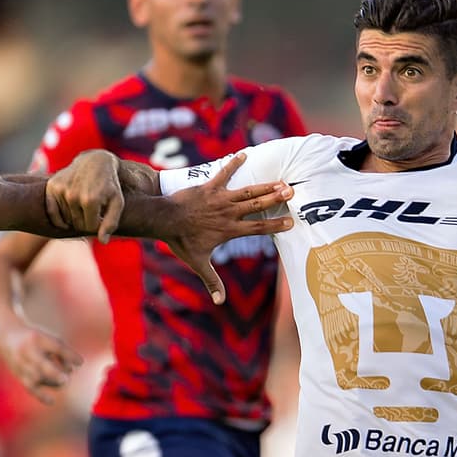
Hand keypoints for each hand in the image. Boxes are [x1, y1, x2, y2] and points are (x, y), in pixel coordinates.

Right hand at [0, 325, 83, 404]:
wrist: (7, 335)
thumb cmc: (36, 337)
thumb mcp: (49, 338)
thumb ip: (62, 352)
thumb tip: (71, 371)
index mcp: (38, 338)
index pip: (57, 347)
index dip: (70, 356)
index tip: (81, 363)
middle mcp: (28, 351)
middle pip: (41, 364)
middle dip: (54, 373)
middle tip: (65, 378)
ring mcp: (21, 363)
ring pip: (37, 378)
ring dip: (53, 382)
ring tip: (63, 380)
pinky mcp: (18, 374)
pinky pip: (29, 387)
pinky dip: (40, 395)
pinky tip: (51, 401)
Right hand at [45, 150, 123, 242]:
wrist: (95, 162)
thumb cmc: (109, 184)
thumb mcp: (117, 202)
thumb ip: (111, 223)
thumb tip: (103, 241)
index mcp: (90, 200)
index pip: (90, 227)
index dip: (97, 224)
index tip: (102, 215)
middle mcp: (73, 195)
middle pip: (77, 224)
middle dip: (86, 221)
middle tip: (93, 211)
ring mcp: (61, 190)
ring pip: (65, 219)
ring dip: (74, 217)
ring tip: (83, 206)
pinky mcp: (52, 186)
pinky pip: (51, 212)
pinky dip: (58, 219)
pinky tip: (67, 217)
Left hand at [161, 153, 293, 303]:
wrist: (164, 220)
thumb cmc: (181, 241)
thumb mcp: (198, 263)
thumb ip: (211, 281)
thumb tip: (219, 302)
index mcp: (229, 230)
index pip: (257, 228)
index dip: (275, 225)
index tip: (291, 222)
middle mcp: (228, 213)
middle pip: (257, 206)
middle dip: (275, 199)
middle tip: (292, 191)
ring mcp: (220, 198)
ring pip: (247, 191)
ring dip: (264, 185)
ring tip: (281, 180)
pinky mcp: (209, 187)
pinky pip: (224, 173)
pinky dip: (234, 163)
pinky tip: (244, 154)